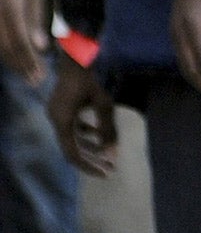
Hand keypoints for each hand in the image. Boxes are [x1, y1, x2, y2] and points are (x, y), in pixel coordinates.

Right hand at [0, 0, 47, 80]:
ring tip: (30, 77)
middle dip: (22, 66)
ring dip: (14, 64)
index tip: (40, 73)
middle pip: (7, 47)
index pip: (18, 39)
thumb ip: (36, 20)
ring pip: (0, 48)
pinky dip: (7, 57)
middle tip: (36, 81)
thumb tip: (40, 46)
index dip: (28, 58)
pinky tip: (18, 65)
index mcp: (9, 5)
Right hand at [47, 51, 117, 175]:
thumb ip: (108, 129)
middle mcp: (55, 121)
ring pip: (72, 140)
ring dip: (90, 147)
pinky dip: (85, 134)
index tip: (106, 173)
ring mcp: (56, 116)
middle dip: (92, 159)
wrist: (75, 60)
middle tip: (111, 168)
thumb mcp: (104, 105)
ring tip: (108, 156)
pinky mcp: (61, 111)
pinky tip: (99, 135)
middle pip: (72, 149)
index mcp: (62, 122)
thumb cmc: (90, 80)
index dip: (89, 165)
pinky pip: (72, 129)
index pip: (73, 154)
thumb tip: (112, 154)